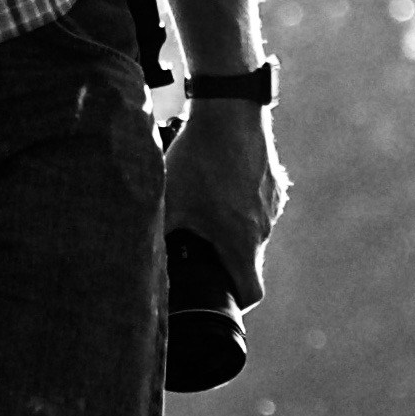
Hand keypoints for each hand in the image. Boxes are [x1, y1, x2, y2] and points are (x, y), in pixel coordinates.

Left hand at [168, 79, 286, 298]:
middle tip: (195, 254)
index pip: (251, 292)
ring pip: (251, 232)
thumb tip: (142, 265)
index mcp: (242, 241)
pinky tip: (215, 188)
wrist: (230, 112)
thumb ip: (159, 239)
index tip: (218, 301)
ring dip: (229, 232)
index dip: (235, 303)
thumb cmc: (198, 160)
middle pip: (247, 262)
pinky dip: (238, 207)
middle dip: (223, 264)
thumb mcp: (169, 203)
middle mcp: (263, 227)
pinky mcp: (272, 184)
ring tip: (202, 214)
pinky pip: (256, 207)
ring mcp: (271, 204)